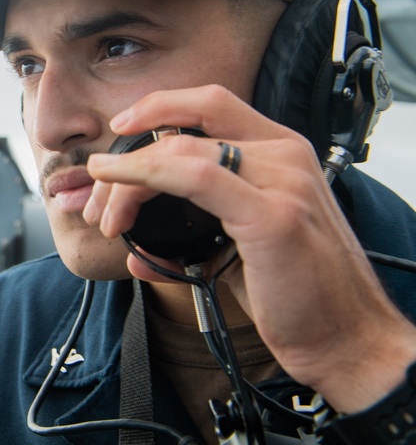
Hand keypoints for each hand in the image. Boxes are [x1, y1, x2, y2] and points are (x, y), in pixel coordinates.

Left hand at [83, 84, 415, 411]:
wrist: (347, 340)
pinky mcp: (273, 215)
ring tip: (105, 214)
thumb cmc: (299, 297)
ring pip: (181, 152)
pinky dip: (146, 178)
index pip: (211, 104)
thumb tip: (137, 254)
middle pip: (187, 125)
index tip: (120, 127)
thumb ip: (191, 241)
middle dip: (130, 154)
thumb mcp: (238, 254)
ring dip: (128, 179)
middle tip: (97, 194)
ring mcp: (283, 180)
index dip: (159, 105)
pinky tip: (120, 194)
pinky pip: (195, 178)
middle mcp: (286, 156)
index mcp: (281, 153)